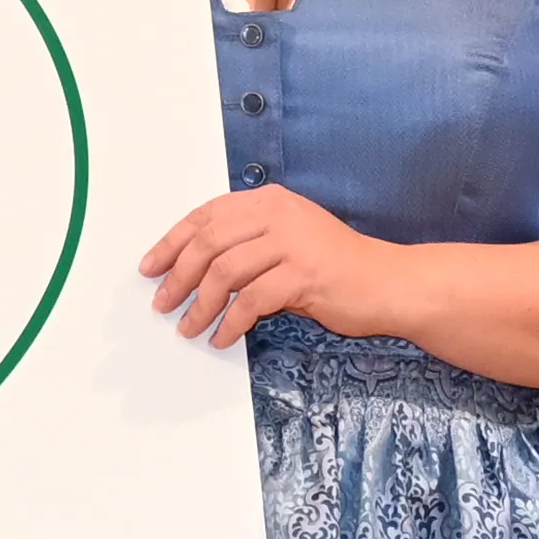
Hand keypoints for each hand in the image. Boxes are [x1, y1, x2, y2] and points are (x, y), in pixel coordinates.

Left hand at [139, 188, 385, 345]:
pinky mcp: (305, 274)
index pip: (206, 215)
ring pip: (225, 272)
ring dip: (201, 306)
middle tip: (163, 303)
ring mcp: (293, 242)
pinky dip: (231, 323)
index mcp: (269, 201)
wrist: (388, 282)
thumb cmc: (334, 266)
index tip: (150, 267)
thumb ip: (247, 243)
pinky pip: (253, 301)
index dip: (172, 242)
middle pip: (209, 243)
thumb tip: (192, 269)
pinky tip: (223, 337)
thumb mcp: (287, 241)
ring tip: (189, 327)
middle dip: (178, 276)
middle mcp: (278, 214)